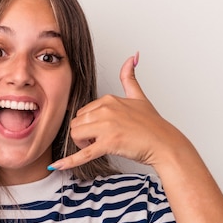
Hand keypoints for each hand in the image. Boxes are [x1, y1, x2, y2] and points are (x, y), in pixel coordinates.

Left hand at [49, 54, 188, 169]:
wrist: (165, 143)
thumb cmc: (153, 125)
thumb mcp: (139, 97)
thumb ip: (130, 77)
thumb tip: (132, 56)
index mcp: (109, 99)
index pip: (82, 112)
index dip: (87, 124)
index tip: (99, 130)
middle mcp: (106, 110)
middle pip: (76, 123)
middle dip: (82, 134)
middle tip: (97, 141)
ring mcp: (107, 126)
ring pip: (76, 134)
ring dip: (81, 144)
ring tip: (96, 146)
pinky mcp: (109, 143)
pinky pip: (83, 153)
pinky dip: (69, 161)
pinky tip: (57, 166)